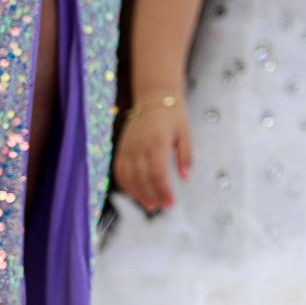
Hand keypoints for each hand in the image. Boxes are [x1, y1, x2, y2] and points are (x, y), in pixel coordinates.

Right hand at [113, 98, 190, 213]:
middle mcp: (140, 145)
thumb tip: (185, 177)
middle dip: (152, 195)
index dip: (163, 190)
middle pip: (142, 178)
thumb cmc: (173, 116)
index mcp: (157, 141)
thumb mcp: (185, 133)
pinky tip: (135, 194)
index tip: (171, 203)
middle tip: (162, 207)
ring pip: (129, 176)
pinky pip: (119, 170)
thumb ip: (185, 155)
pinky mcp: (122, 147)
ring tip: (150, 204)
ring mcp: (128, 146)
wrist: (155, 98)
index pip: (157, 172)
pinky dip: (126, 184)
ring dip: (138, 194)